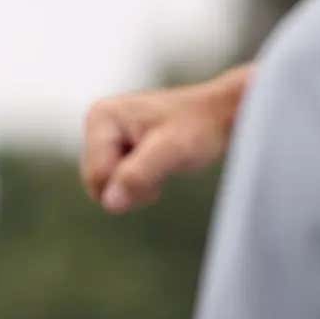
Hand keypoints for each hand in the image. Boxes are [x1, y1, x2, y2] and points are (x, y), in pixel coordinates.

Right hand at [81, 66, 252, 213]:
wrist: (221, 115)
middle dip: (132, 186)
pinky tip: (161, 165)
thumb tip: (109, 204)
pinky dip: (141, 183)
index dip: (130, 183)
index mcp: (101, 117)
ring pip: (108, 187)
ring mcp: (107, 136)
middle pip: (98, 183)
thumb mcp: (172, 151)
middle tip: (164, 166)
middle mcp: (98, 123)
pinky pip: (118, 184)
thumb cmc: (200, 128)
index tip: (163, 162)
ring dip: (138, 186)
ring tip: (164, 163)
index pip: (98, 176)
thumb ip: (138, 175)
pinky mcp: (118, 147)